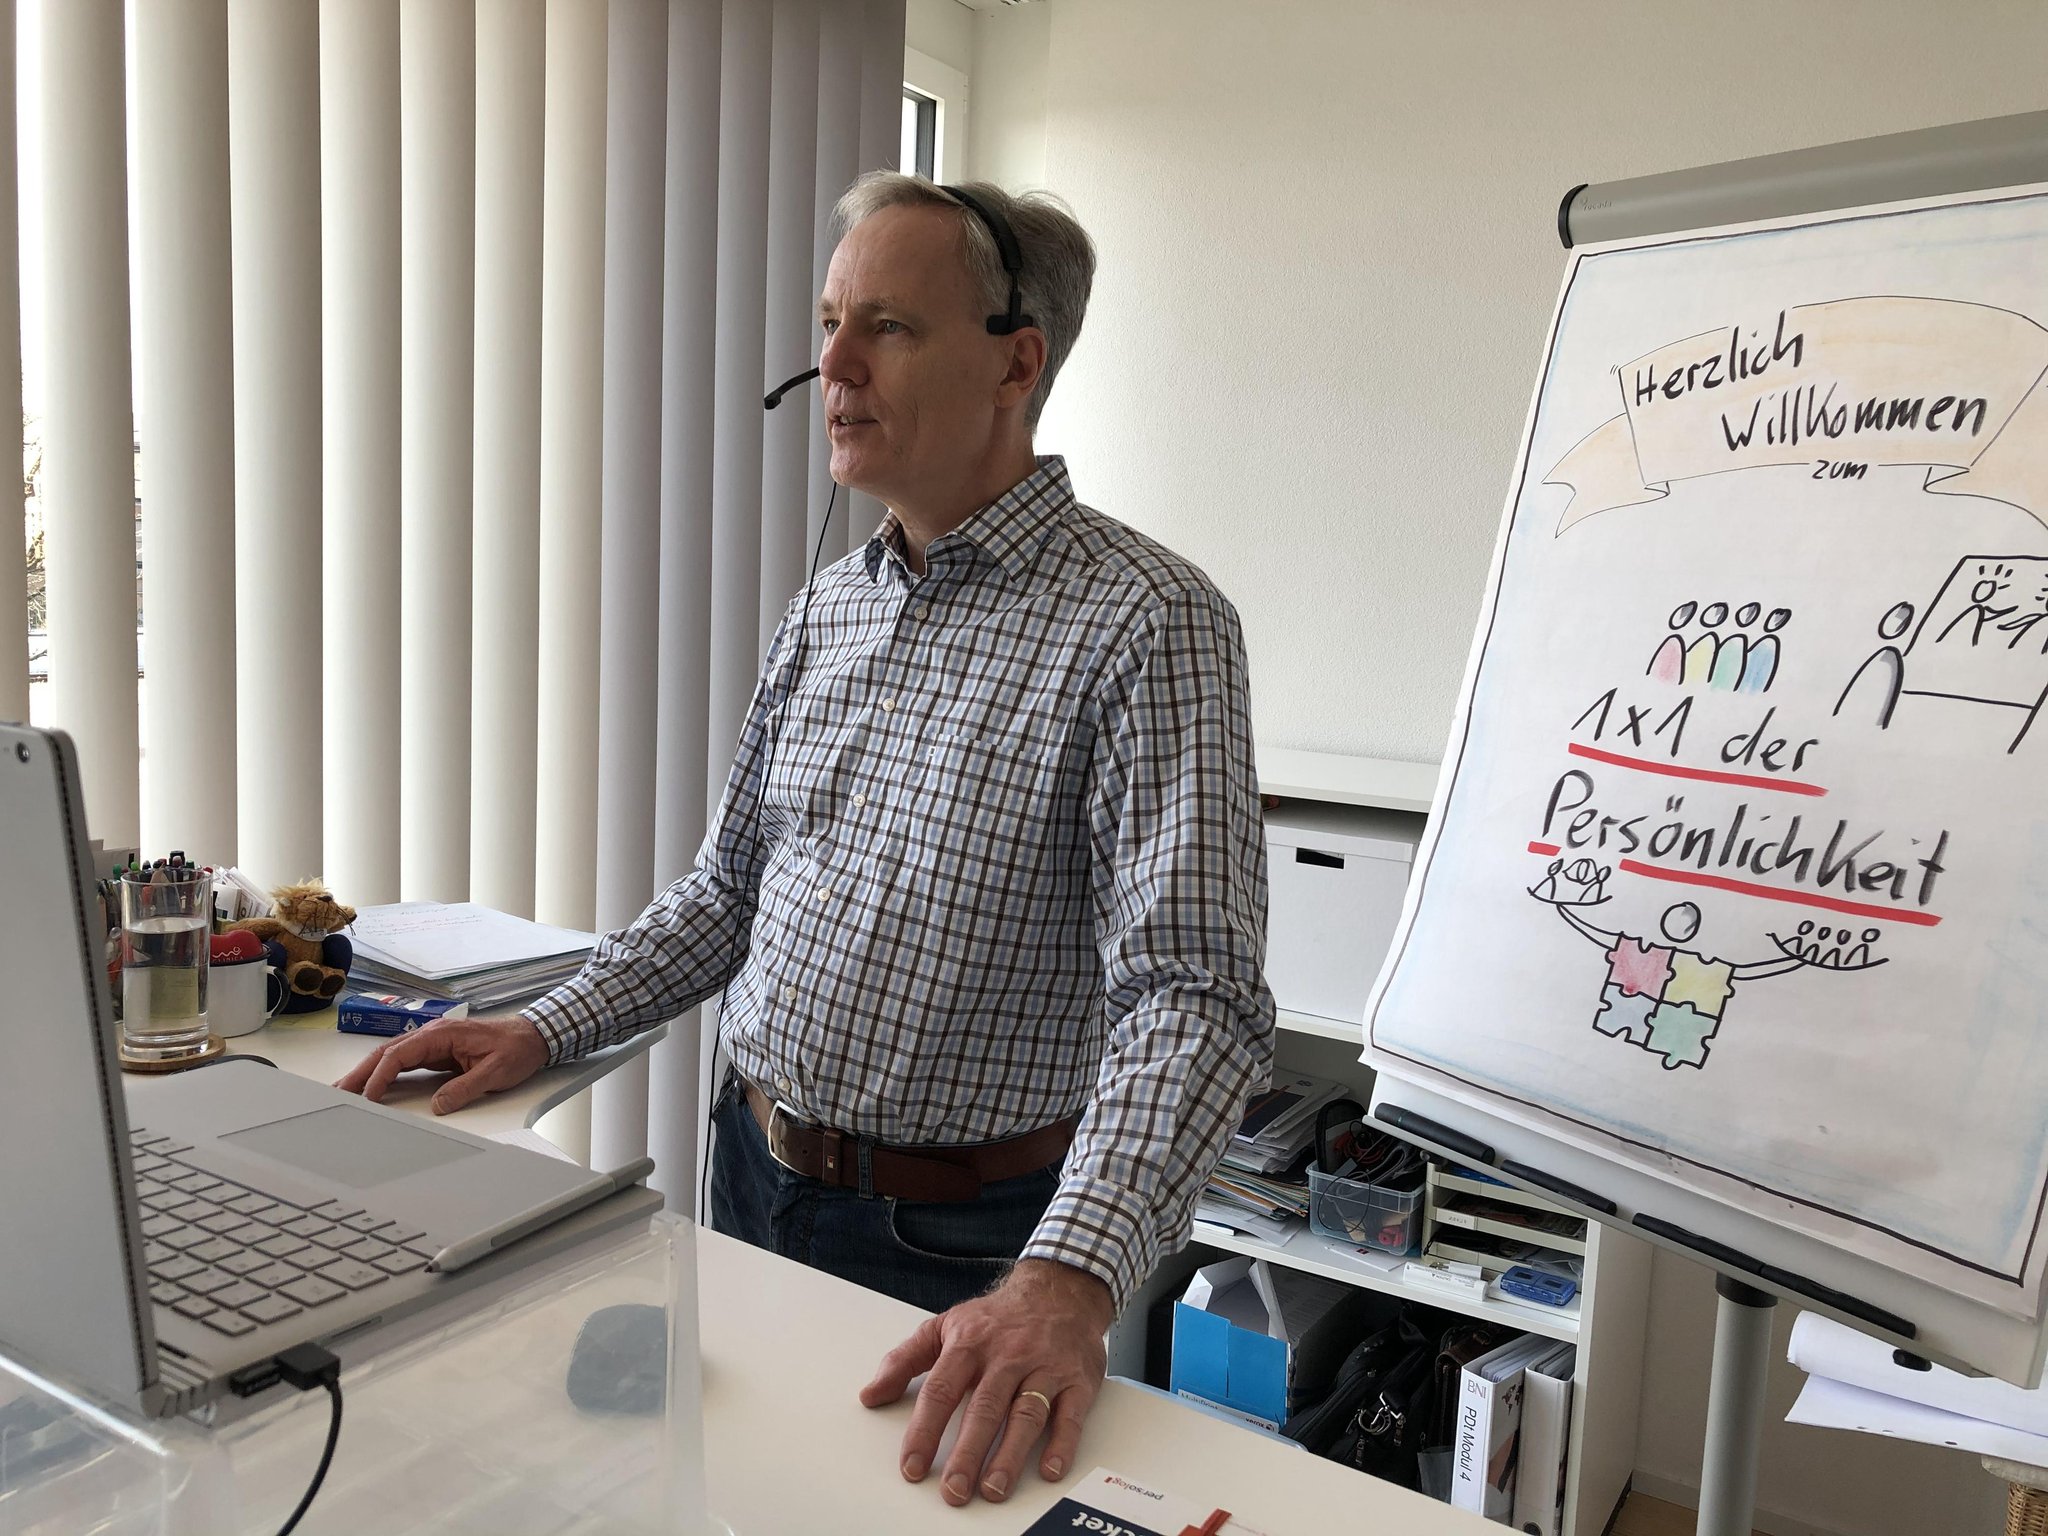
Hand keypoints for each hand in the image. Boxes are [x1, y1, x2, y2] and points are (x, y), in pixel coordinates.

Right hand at [332, 1016, 548, 1114]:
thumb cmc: (516, 1049)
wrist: (533, 1036)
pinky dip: (385, 1074)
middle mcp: (432, 1034)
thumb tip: (437, 1107)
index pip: (401, 1054)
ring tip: (344, 1091)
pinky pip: (404, 1063)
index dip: (381, 1076)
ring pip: (392, 1057)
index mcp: (442, 1034)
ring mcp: (433, 1042)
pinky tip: (372, 1088)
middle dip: (360, 1073)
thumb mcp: (495, 1072)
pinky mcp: (436, 1052)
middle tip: (336, 1092)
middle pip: (387, 1053)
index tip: (367, 1095)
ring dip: (368, 1073)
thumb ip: (465, 1088)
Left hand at [860, 1258, 1112, 1506]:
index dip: (924, 1431)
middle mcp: (1007, 1356)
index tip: (913, 1467)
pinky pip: (1070, 1414)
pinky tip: (1049, 1469)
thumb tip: (870, 1394)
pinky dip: (1062, 1443)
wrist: (1059, 1291)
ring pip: (1026, 1414)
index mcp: (969, 1344)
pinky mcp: (1077, 1379)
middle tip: (954, 1491)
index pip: (941, 1390)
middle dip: (967, 1453)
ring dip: (1010, 1455)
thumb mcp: (945, 1326)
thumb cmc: (997, 1318)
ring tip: (993, 1489)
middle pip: (985, 1408)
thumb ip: (904, 1359)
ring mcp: (1044, 1367)